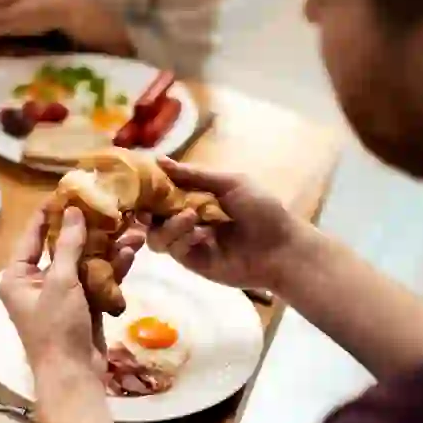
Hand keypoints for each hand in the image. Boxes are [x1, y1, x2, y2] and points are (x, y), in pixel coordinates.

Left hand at [0, 207, 144, 375]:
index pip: (30, 237)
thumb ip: (67, 245)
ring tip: (131, 228)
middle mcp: (36, 283)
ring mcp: (62, 296)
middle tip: (105, 205)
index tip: (64, 191)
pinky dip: (112, 268)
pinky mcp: (83, 307)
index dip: (48, 214)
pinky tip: (131, 251)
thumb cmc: (56, 327)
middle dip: (87, 229)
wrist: (73, 375)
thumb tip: (72, 211)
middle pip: (61, 248)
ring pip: (84, 263)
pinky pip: (97, 280)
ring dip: (107, 248)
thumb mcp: (59, 282)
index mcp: (17, 277)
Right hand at [147, 158, 309, 290]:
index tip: (140, 182)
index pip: (162, 192)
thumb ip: (194, 175)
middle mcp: (187, 219)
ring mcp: (188, 242)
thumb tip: (159, 160)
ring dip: (169, 224)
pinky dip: (182, 239)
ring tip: (190, 217)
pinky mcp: (193, 262)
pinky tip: (202, 235)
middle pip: (153, 216)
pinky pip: (173, 250)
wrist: (282, 247)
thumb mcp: (230, 183)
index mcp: (196, 197)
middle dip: (149, 210)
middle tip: (149, 207)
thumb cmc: (262, 210)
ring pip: (158, 235)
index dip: (150, 188)